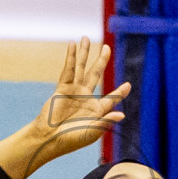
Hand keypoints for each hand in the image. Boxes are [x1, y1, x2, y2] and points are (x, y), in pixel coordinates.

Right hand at [0, 38, 128, 178]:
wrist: (49, 139)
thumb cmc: (71, 140)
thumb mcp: (92, 132)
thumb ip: (106, 122)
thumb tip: (123, 115)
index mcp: (96, 110)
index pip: (111, 98)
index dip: (120, 92)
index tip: (128, 85)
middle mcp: (86, 97)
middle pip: (96, 74)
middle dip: (101, 60)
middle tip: (107, 48)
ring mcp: (74, 91)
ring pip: (81, 68)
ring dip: (84, 53)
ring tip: (86, 38)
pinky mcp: (62, 88)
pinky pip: (68, 70)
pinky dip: (71, 57)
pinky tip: (73, 45)